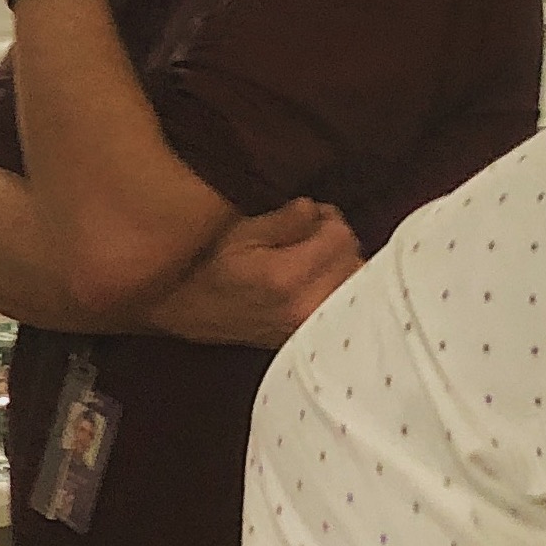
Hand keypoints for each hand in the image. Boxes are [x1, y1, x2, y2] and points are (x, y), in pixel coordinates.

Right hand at [154, 200, 362, 348]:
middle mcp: (306, 306)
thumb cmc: (209, 268)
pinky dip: (338, 286)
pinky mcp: (310, 335)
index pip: (340, 236)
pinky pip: (346, 305)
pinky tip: (315, 280)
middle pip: (353, 259)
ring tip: (312, 259)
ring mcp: (310, 326)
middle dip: (336, 242)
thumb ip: (285, 219)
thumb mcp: (240, 233)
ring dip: (341, 264)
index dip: (326, 218)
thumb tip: (315, 210)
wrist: (189, 313)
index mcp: (287, 278)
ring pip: (356, 282)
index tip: (309, 217)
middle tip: (309, 236)